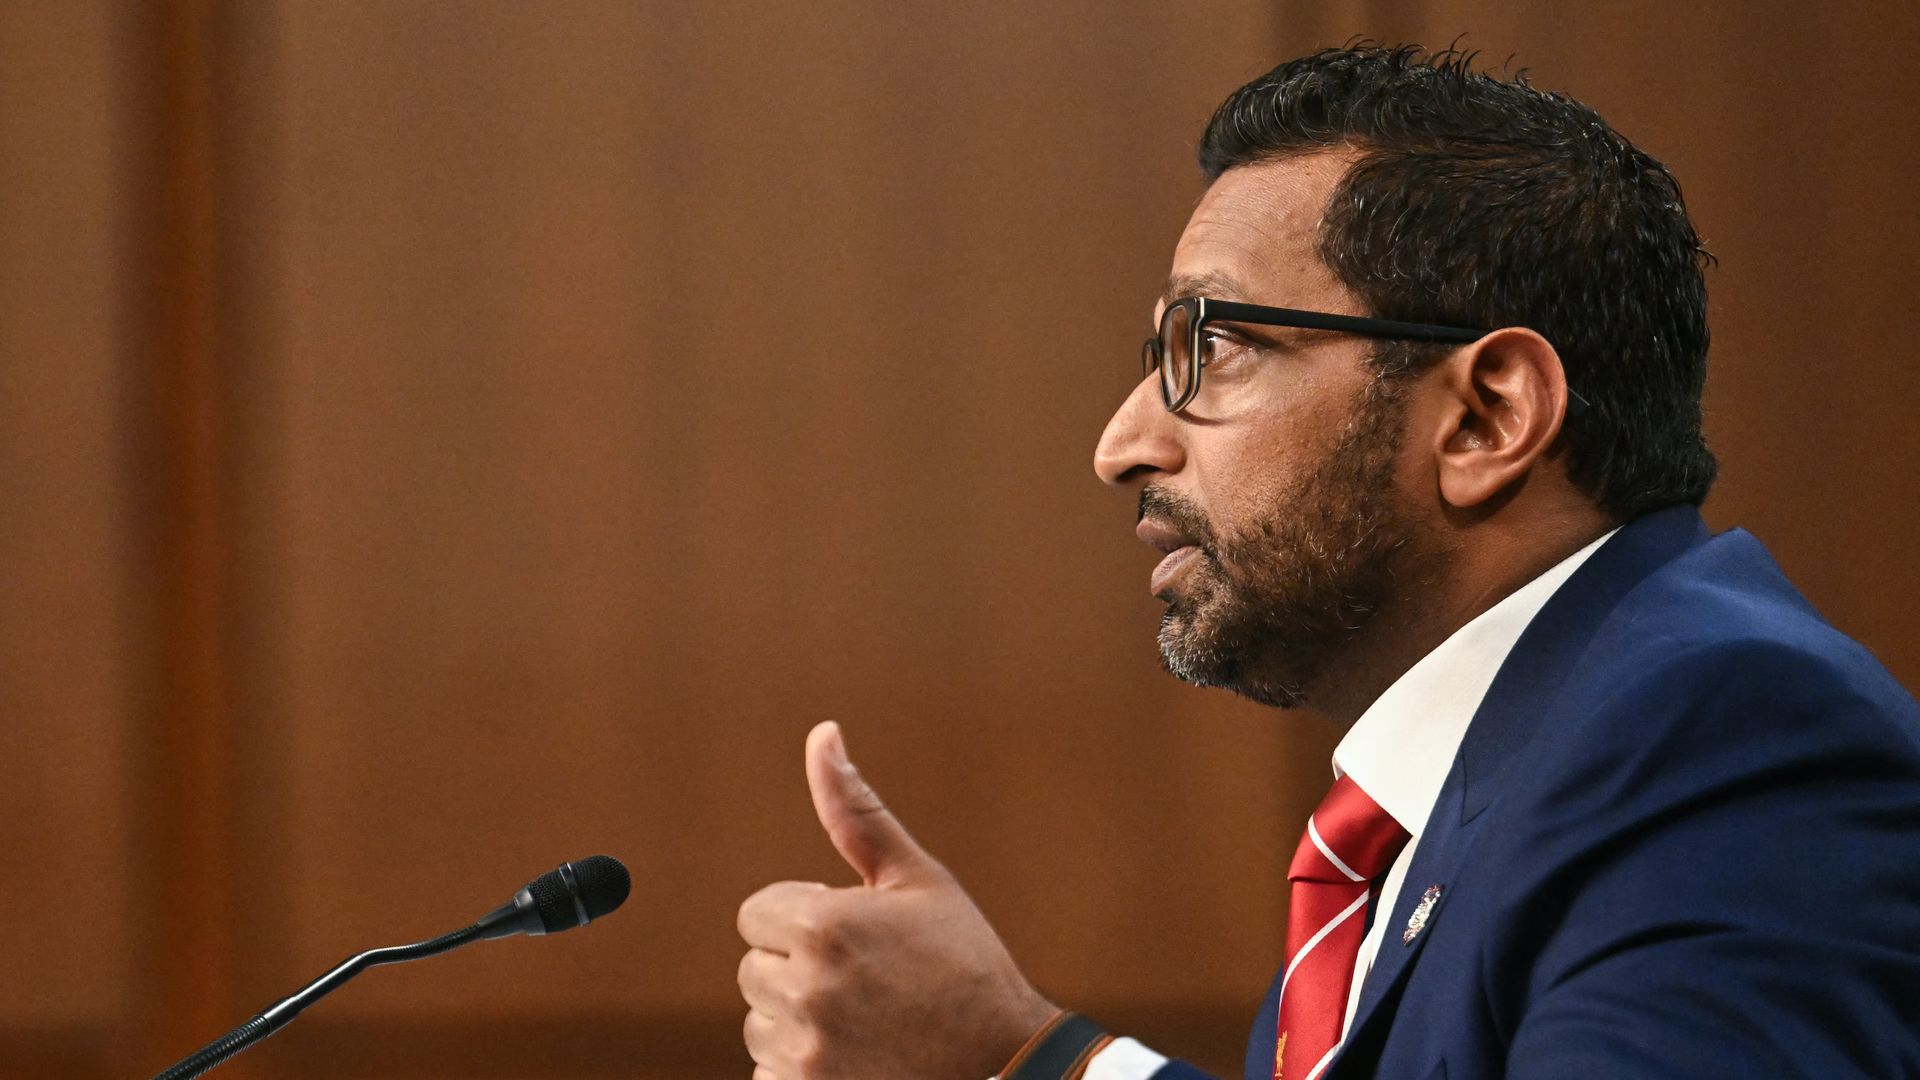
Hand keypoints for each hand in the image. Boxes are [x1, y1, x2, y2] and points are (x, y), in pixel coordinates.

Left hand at [737, 721, 1058, 1079]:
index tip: (856, 935)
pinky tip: (856, 1058)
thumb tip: (822, 733)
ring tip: (865, 1020)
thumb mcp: (917, 878)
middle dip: (799, 969)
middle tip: (868, 979)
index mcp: (819, 924)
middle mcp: (802, 988)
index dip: (805, 920)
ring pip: (760, 1022)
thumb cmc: (964, 962)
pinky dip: (800, 1069)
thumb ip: (855, 810)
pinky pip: (768, 1073)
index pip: (757, 914)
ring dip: (797, 1020)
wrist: (1006, 1063)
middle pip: (754, 969)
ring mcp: (802, 1050)